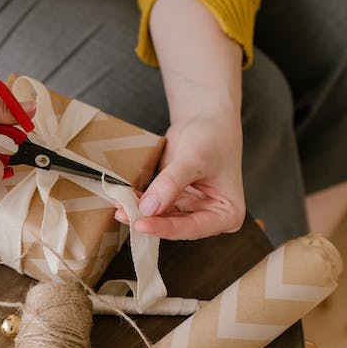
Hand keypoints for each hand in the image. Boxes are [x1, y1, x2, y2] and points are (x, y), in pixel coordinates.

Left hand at [116, 108, 244, 239]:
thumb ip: (172, 184)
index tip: (142, 224)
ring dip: (140, 213)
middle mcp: (210, 216)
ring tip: (119, 207)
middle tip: (124, 215)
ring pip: (162, 218)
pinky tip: (124, 198)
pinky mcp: (175, 200)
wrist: (205, 119)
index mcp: (227, 214)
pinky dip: (140, 201)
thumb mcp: (194, 159)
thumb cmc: (211, 137)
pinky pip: (155, 205)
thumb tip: (148, 208)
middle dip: (149, 221)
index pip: (194, 228)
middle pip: (176, 226)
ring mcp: (191, 209)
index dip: (166, 228)